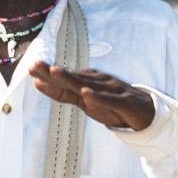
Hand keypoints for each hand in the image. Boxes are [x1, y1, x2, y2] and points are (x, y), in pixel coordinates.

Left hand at [29, 62, 154, 130]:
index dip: (47, 74)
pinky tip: (86, 93)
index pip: (65, 79)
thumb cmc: (113, 105)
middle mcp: (99, 81)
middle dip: (53, 72)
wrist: (147, 113)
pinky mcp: (124, 101)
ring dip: (71, 79)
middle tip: (35, 65)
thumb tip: (38, 83)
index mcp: (89, 80)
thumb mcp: (86, 100)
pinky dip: (97, 97)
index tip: (30, 68)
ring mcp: (112, 90)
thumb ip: (64, 93)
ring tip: (54, 71)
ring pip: (89, 85)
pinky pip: (109, 99)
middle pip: (73, 77)